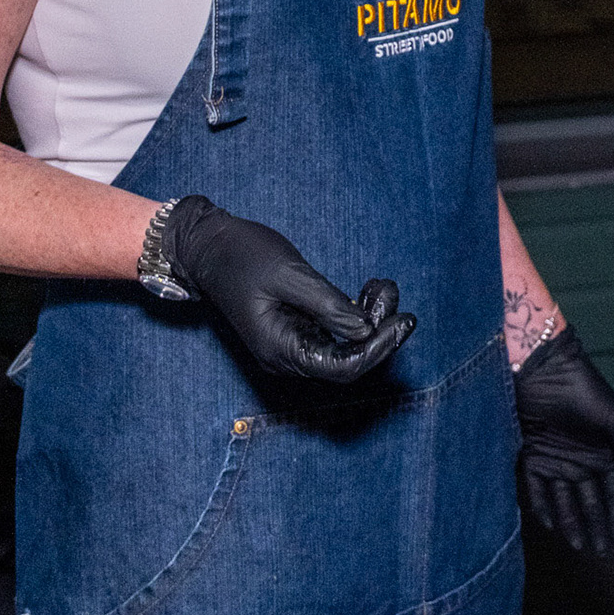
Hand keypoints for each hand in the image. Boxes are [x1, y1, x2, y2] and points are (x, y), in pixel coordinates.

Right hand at [162, 196, 414, 382]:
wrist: (207, 247)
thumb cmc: (244, 255)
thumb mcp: (290, 275)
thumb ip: (328, 305)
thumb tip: (366, 330)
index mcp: (281, 349)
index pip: (342, 367)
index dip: (379, 348)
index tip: (405, 321)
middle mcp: (286, 357)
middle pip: (347, 361)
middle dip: (379, 331)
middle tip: (391, 293)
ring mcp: (290, 345)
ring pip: (343, 348)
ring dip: (370, 321)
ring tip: (381, 286)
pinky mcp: (295, 330)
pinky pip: (333, 334)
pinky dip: (354, 315)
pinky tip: (368, 291)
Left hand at [514, 326, 613, 553]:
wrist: (545, 369)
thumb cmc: (585, 390)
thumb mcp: (613, 420)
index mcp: (603, 453)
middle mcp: (581, 462)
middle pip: (590, 503)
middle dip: (596, 528)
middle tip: (601, 554)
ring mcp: (556, 461)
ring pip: (564, 501)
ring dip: (571, 523)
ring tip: (578, 547)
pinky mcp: (531, 456)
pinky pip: (536, 489)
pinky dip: (542, 506)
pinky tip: (549, 524)